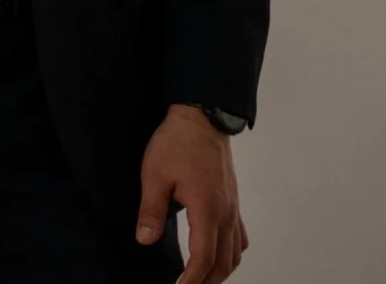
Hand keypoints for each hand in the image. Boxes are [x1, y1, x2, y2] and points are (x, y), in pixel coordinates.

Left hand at [138, 104, 246, 282]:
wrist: (202, 118)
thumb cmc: (176, 144)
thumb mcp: (154, 176)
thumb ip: (151, 210)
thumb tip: (145, 239)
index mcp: (208, 210)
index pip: (203, 258)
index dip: (192, 279)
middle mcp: (226, 214)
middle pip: (224, 261)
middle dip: (207, 280)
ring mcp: (233, 208)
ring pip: (236, 252)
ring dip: (221, 270)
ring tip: (201, 278)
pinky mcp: (233, 201)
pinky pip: (240, 237)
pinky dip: (230, 253)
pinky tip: (216, 254)